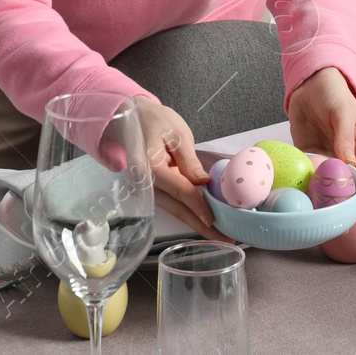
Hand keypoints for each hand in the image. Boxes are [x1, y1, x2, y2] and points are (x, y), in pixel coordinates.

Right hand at [133, 96, 226, 241]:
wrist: (131, 117)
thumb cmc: (155, 121)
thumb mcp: (176, 133)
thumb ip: (188, 160)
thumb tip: (203, 183)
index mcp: (150, 166)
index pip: (180, 190)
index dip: (198, 206)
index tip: (214, 220)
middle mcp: (145, 182)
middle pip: (176, 208)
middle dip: (200, 225)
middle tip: (224, 239)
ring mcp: (146, 188)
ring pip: (174, 209)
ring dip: (195, 222)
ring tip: (218, 235)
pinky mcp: (150, 188)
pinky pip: (171, 202)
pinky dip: (187, 211)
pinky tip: (203, 220)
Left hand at [287, 66, 355, 214]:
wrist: (311, 84)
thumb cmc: (335, 95)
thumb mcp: (343, 113)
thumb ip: (345, 137)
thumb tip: (348, 161)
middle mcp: (343, 158)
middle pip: (345, 186)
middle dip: (340, 203)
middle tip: (333, 221)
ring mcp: (325, 157)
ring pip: (324, 183)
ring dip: (319, 196)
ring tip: (312, 213)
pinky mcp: (307, 154)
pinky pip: (305, 173)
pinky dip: (301, 182)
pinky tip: (295, 194)